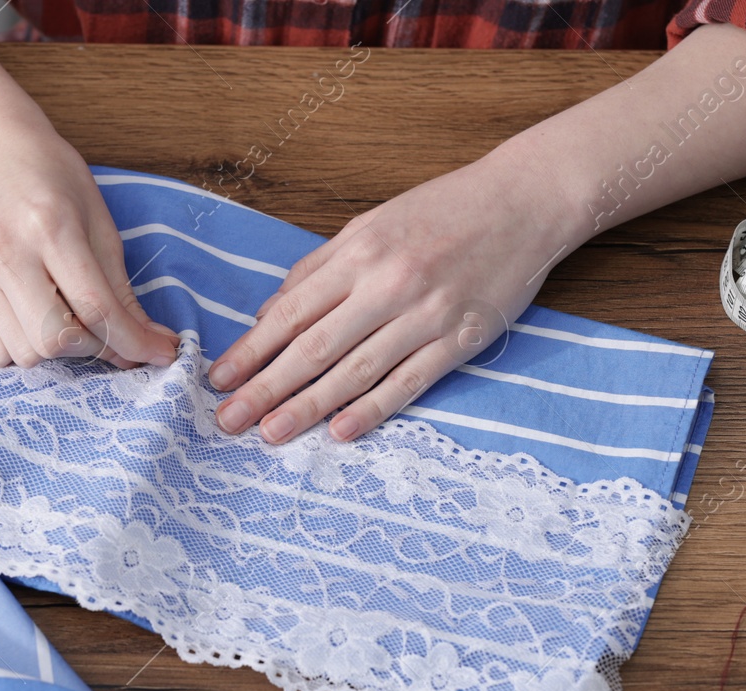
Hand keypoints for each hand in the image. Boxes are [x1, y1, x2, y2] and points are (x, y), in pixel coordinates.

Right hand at [0, 112, 178, 370]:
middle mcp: (6, 255)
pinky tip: (33, 320)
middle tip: (105, 326)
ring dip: (58, 349)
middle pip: (56, 341)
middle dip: (94, 347)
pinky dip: (22, 349)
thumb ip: (120, 288)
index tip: (161, 353)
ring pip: (26, 354)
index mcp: (50, 228)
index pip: (97, 308)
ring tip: (66, 316)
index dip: (135, 341)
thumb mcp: (98, 220)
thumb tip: (147, 343)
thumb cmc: (49, 177)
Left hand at [207, 151, 575, 443]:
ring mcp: (425, 314)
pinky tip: (342, 432)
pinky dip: (373, 409)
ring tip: (272, 434)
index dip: (252, 349)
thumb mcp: (373, 223)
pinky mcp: (461, 338)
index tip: (219, 379)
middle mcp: (387, 283)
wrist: (526, 201)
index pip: (292, 311)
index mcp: (359, 251)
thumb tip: (270, 313)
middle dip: (265, 387)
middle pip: (313, 346)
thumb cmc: (445, 211)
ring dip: (309, 407)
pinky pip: (409, 382)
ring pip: (355, 370)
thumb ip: (320, 268)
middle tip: (228, 420)